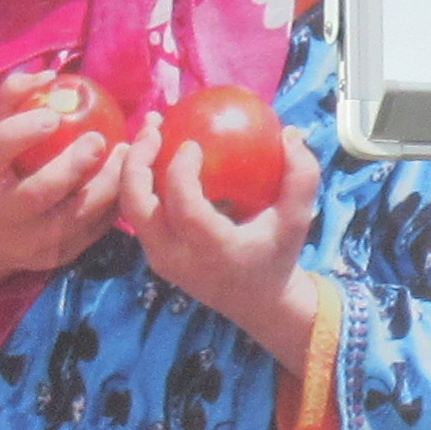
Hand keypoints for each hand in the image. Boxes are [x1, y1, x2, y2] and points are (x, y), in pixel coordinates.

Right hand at [0, 101, 126, 301]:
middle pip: (40, 191)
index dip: (22, 130)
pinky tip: (126, 179)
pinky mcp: (58, 259)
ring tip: (125, 154)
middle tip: (101, 140)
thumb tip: (48, 75)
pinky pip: (95, 229)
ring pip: (78, 215)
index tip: (53, 116)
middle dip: (76, 164)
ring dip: (109, 182)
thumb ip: (12, 101)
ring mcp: (30, 243)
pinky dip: (115, 202)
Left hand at [122, 117, 332, 382]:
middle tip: (154, 126)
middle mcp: (177, 256)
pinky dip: (138, 180)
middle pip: (137, 205)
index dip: (180, 170)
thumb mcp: (298, 221)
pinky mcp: (154, 254)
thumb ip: (302, 178)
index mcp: (210, 249)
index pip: (183, 206)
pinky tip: (152, 153)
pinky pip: (136, 212)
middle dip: (137, 160)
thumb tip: (290, 134)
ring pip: (128, 207)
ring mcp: (160, 258)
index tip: (191, 142)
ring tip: (149, 133)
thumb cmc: (277, 256)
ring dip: (132, 166)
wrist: (258, 303)